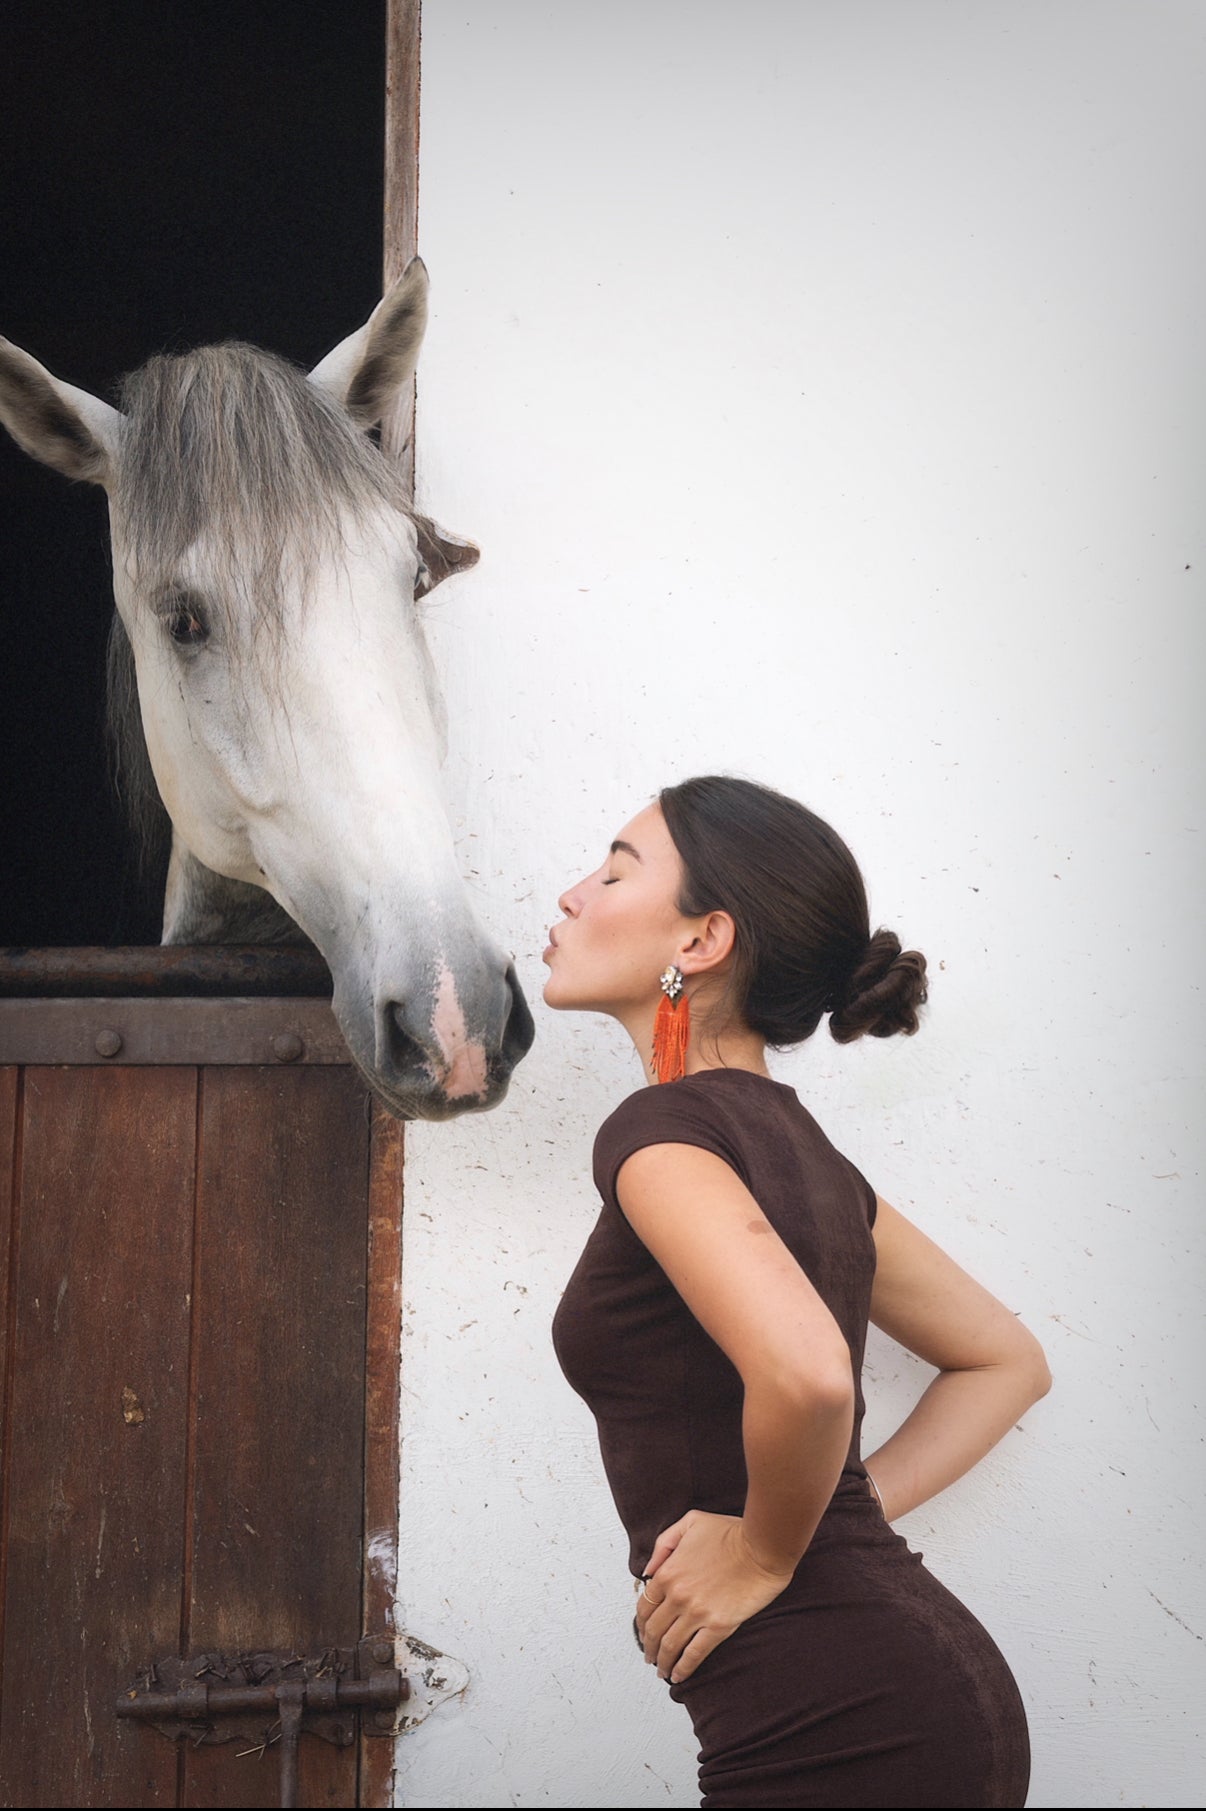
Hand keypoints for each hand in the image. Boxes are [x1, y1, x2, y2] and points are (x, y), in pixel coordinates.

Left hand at [635, 1510, 794, 1683]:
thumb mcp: (690, 1522)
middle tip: (650, 1658)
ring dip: (663, 1662)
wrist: (763, 1546)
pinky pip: (695, 1653)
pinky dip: (684, 1668)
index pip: (645, 1606)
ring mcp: (697, 1613)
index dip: (641, 1624)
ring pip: (670, 1645)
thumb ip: (664, 1543)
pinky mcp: (719, 1626)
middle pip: (654, 1630)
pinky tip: (680, 1675)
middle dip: (649, 1648)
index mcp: (668, 1572)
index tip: (643, 1633)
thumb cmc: (731, 1532)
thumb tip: (649, 1568)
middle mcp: (677, 1596)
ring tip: (662, 1671)